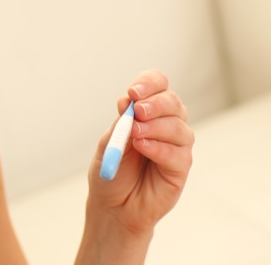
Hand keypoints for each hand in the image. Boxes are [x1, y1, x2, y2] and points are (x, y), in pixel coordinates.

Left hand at [86, 69, 193, 237]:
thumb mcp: (109, 142)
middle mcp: (166, 124)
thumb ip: (121, 123)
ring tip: (134, 133)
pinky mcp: (181, 168)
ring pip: (178, 127)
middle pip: (173, 102)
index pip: (158, 86)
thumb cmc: (111, 171)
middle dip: (155, 103)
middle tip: (137, 110)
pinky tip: (142, 147)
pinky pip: (178, 153)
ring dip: (155, 126)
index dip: (150, 83)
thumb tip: (127, 99)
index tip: (133, 92)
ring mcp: (176, 146)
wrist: (112, 206)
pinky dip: (159, 147)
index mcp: (147, 111)